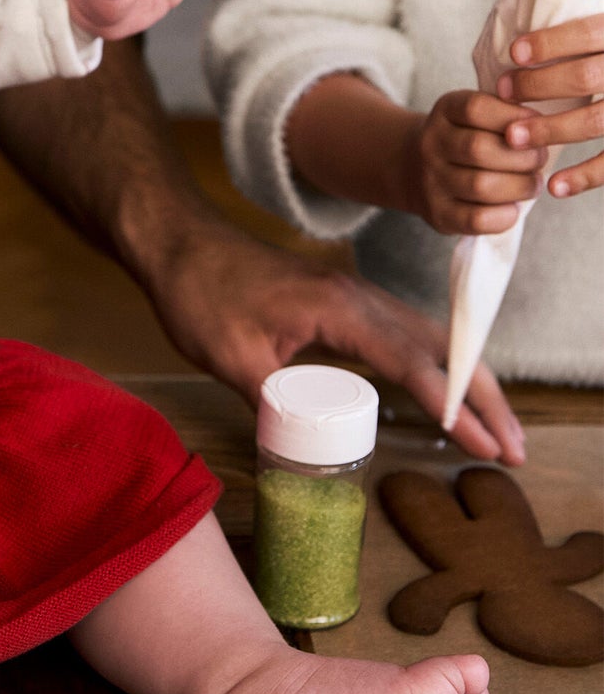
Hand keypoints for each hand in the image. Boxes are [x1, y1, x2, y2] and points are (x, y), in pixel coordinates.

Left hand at [154, 213, 525, 466]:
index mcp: (337, 305)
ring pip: (428, 336)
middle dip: (483, 395)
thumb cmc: (199, 292)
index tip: (482, 443)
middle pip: (438, 344)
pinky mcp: (343, 301)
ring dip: (468, 380)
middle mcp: (357, 294)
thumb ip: (273, 403)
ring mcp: (353, 294)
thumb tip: (302, 451)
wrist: (178, 241)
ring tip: (499, 431)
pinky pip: (406, 332)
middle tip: (515, 449)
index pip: (409, 360)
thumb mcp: (230, 357)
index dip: (449, 404)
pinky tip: (449, 393)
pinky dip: (439, 363)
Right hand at [409, 89, 547, 235]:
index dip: (515, 118)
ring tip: (532, 184)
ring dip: (519, 187)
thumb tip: (542, 126)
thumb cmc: (464, 138)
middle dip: (524, 158)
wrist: (415, 167)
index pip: (476, 109)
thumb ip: (505, 114)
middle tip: (540, 161)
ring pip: (480, 185)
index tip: (537, 125)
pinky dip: (504, 215)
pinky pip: (476, 219)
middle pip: (479, 149)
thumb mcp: (475, 114)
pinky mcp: (438, 213)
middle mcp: (431, 143)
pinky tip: (513, 208)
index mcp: (445, 111)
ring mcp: (431, 180)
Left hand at [496, 12, 603, 200]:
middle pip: (585, 77)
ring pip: (595, 121)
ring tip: (513, 138)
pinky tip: (554, 186)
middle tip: (504, 91)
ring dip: (550, 129)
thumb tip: (527, 22)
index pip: (590, 32)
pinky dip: (585, 177)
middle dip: (538, 86)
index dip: (551, 43)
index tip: (514, 53)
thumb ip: (589, 33)